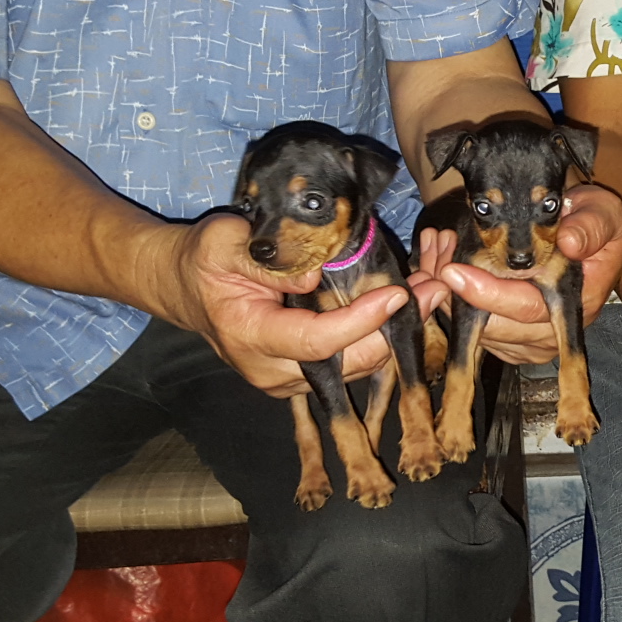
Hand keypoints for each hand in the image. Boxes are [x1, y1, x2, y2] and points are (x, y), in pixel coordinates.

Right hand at [148, 212, 447, 395]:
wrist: (186, 288)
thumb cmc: (204, 259)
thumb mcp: (223, 243)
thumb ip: (266, 261)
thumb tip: (313, 274)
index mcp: (250, 336)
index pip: (317, 341)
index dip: (361, 321)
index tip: (397, 293)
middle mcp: (273, 370)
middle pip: (350, 362)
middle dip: (395, 327)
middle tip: (435, 288)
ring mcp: (290, 378)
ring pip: (358, 366)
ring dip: (396, 331)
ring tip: (432, 289)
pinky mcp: (304, 373)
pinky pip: (351, 360)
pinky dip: (381, 334)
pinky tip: (409, 302)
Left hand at [416, 183, 621, 364]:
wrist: (584, 233)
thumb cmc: (594, 223)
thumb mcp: (603, 214)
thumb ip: (590, 227)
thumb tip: (569, 241)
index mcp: (576, 304)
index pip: (525, 308)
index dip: (488, 294)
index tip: (454, 272)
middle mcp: (548, 332)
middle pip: (488, 327)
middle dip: (454, 292)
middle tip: (435, 250)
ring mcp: (523, 341)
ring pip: (470, 329)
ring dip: (445, 291)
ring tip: (438, 244)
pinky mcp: (502, 341)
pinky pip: (465, 328)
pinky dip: (446, 295)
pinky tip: (440, 259)